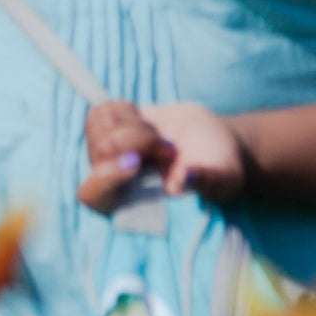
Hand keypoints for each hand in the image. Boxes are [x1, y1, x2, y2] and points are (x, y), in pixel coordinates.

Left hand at [77, 100, 248, 210]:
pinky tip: (146, 123)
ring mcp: (110, 152)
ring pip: (99, 125)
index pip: (93, 196)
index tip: (135, 163)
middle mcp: (114, 179)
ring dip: (135, 126)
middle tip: (168, 150)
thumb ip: (205, 182)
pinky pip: (102, 110)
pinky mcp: (112, 127)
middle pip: (101, 150)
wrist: (214, 142)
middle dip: (138, 142)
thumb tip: (179, 183)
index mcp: (132, 204)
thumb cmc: (218, 170)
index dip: (105, 178)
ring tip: (160, 140)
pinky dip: (126, 111)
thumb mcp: (222, 179)